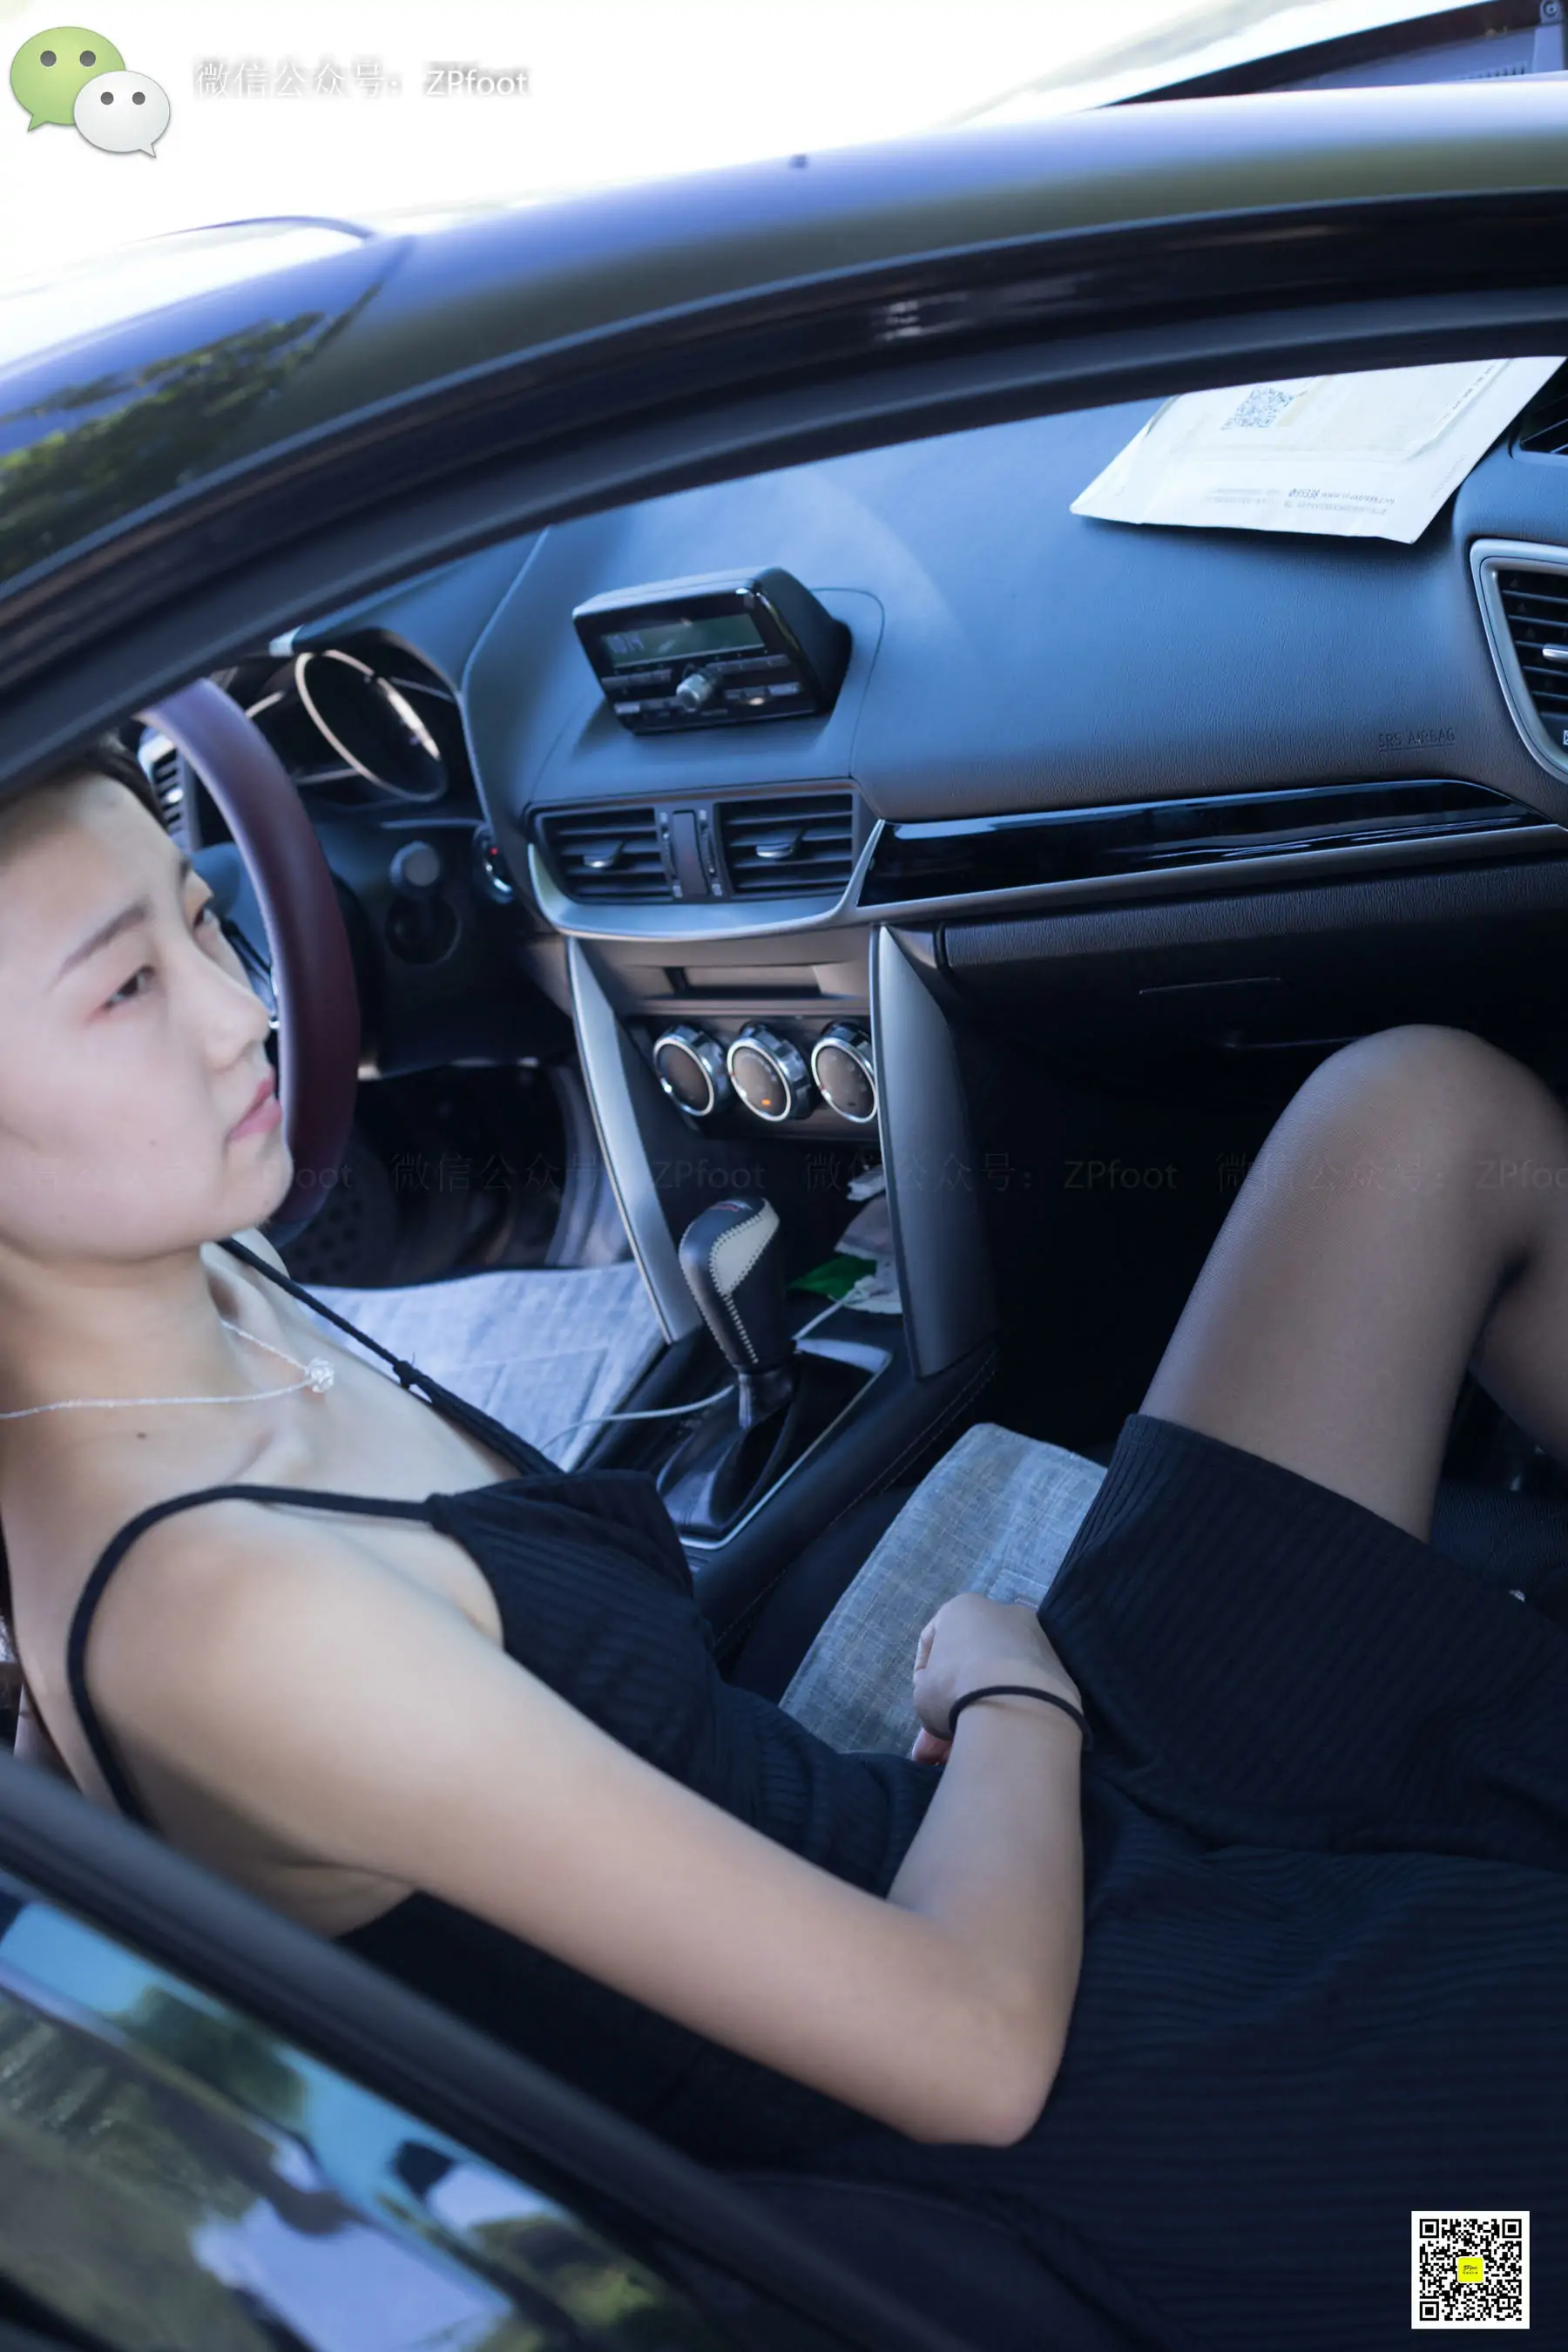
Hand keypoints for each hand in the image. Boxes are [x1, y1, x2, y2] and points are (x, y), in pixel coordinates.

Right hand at [910, 1592, 1079, 1764]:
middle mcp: (1004, 1614)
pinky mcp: (1059, 1668)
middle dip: (957, 1695)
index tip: (925, 1695)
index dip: (924, 1670)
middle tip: (947, 1730)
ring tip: (973, 1742)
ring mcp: (1036, 1640)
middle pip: (972, 1658)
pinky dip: (1012, 1710)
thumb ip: (928, 1689)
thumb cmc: (957, 1687)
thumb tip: (940, 1702)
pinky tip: (1000, 1736)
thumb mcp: (923, 1692)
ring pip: (1000, 1677)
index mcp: (964, 1607)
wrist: (1018, 1704)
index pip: (935, 1636)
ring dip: (985, 1706)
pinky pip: (1025, 1690)